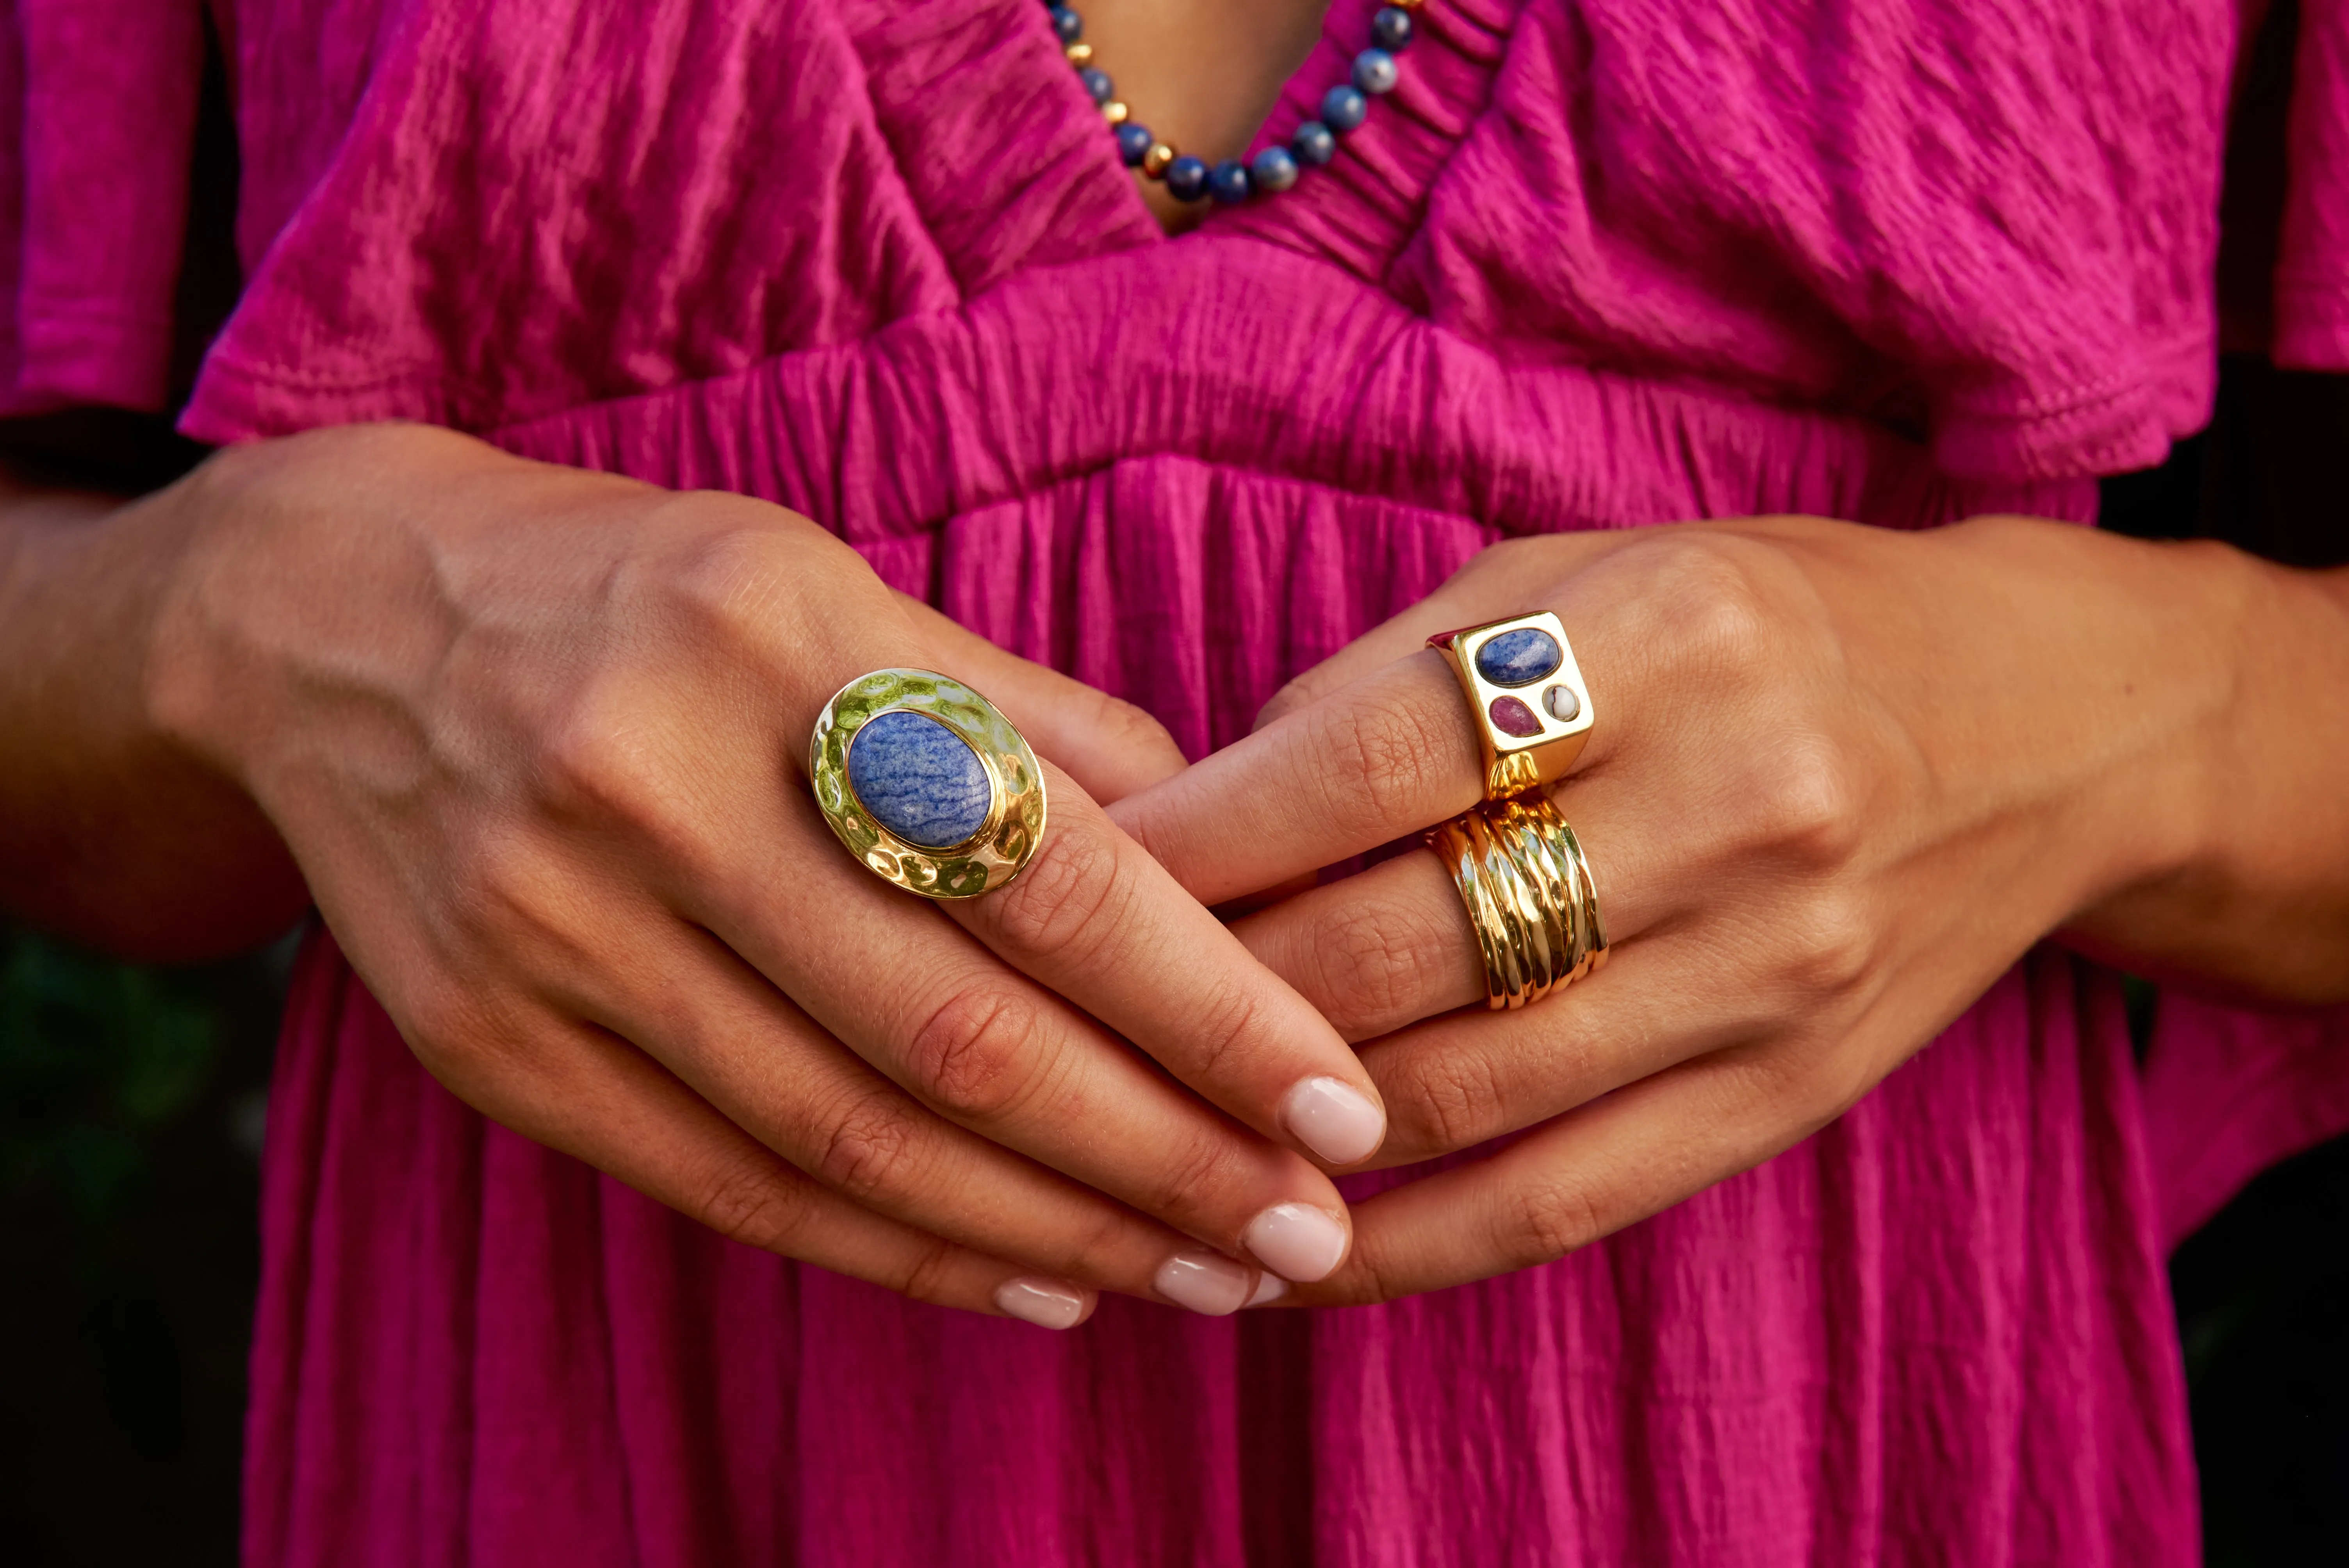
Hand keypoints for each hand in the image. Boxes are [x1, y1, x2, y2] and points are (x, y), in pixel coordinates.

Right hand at [142, 423, 1389, 1323]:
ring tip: (1205, 1274)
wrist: (333, 627)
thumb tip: (1220, 841)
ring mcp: (548, 934)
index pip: (1044, 868)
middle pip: (958, 1035)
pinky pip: (736, 1188)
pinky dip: (903, 1252)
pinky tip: (1033, 1280)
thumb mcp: (828, 581)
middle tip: (1308, 1235)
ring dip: (1057, 1230)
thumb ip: (1021, 715)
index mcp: (766, 638)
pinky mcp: (492, 1045)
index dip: (1211, 1009)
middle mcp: (646, 790)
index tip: (1343, 1103)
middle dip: (1164, 1158)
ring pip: (854, 1141)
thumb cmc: (638, 590)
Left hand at [1116, 515, 2282, 1301]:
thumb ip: (1394, 678)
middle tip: (1076, 1007)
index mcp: (1672, 639)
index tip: (1076, 870)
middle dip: (1208, 988)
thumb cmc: (1768, 625)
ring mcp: (1777, 971)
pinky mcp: (1790, 1094)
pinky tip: (1280, 1251)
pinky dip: (1401, 1245)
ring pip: (1461, 1091)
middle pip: (1401, 943)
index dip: (1205, 832)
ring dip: (1276, 1127)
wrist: (2045, 728)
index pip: (1376, 757)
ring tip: (1143, 1132)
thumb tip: (1202, 802)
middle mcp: (1739, 807)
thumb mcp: (1589, 577)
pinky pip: (1561, 1201)